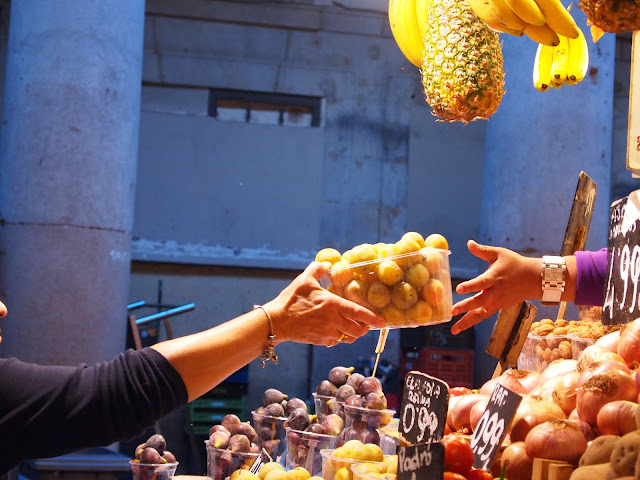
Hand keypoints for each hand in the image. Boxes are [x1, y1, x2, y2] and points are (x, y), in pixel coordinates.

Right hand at [266, 261, 385, 345]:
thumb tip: (328, 265)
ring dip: (352, 334)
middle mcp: (333, 321)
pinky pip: (336, 341)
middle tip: (365, 324)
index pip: (358, 313)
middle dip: (364, 328)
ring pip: (348, 338)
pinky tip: (335, 330)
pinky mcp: (321, 341)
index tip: (383, 321)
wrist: (277, 321)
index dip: (372, 318)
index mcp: (332, 304)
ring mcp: (327, 333)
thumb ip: (318, 269)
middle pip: (357, 330)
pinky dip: (339, 337)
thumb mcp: (304, 280)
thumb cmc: (291, 299)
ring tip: (352, 327)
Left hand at [450, 240, 539, 333]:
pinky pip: (483, 316)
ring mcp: (496, 302)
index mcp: (494, 278)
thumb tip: (468, 243)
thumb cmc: (515, 264)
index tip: (458, 289)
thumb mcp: (499, 254)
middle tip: (452, 311)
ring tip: (453, 330)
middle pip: (479, 302)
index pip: (481, 283)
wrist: (534, 280)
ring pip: (480, 314)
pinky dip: (472, 322)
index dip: (470, 286)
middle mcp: (494, 293)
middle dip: (465, 307)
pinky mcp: (497, 307)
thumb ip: (482, 251)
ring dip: (466, 322)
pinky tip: (460, 327)